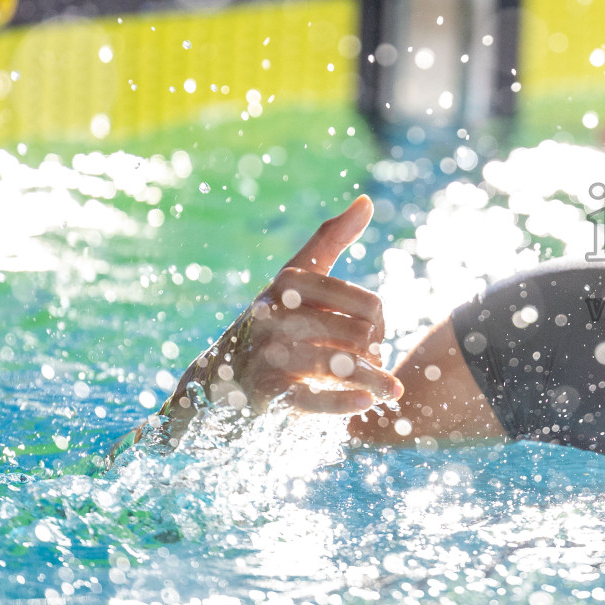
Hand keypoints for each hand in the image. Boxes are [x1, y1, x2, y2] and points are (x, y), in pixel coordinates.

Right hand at [170, 195, 402, 418]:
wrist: (218, 378)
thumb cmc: (272, 319)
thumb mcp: (295, 276)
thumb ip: (331, 239)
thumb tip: (367, 201)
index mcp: (290, 282)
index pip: (369, 304)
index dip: (381, 322)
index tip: (375, 332)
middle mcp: (276, 313)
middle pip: (361, 335)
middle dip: (375, 353)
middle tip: (373, 363)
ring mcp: (269, 353)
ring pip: (344, 366)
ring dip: (373, 381)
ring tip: (387, 390)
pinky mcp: (265, 391)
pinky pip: (314, 397)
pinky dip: (343, 402)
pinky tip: (365, 403)